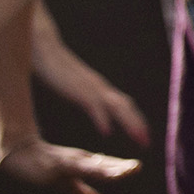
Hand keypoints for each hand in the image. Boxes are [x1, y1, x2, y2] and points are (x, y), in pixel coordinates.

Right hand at [0, 137, 139, 193]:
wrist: (19, 153)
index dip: (122, 168)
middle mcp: (80, 161)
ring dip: (105, 168)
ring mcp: (67, 162)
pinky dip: (81, 169)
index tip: (137, 167)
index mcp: (85, 164)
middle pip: (102, 165)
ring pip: (89, 166)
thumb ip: (82, 193)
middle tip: (136, 167)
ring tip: (120, 170)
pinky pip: (70, 168)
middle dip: (119, 167)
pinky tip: (90, 169)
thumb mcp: (66, 183)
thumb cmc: (45, 165)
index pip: (107, 166)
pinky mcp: (53, 166)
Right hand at [30, 4, 148, 147]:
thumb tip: (91, 102)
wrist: (45, 50)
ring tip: (139, 138)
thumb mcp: (74, 84)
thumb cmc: (57, 68)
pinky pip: (93, 105)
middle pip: (126, 106)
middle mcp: (100, 87)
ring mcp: (91, 87)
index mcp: (99, 87)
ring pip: (117, 106)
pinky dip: (102, 118)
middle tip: (147, 142)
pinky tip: (107, 132)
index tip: (143, 135)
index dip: (134, 119)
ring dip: (130, 123)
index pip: (123, 104)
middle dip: (138, 124)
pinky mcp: (78, 89)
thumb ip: (84, 93)